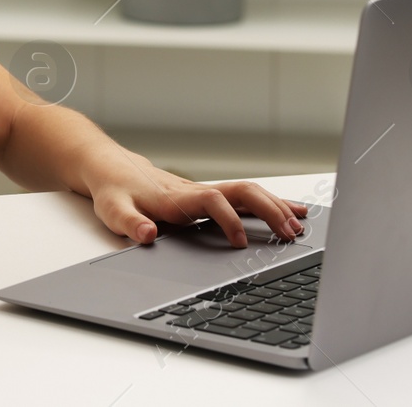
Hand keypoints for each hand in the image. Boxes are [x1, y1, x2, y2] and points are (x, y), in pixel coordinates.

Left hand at [85, 150, 308, 247]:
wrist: (111, 167)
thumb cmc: (113, 190)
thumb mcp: (112, 209)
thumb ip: (129, 223)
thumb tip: (146, 235)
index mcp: (177, 197)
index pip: (212, 201)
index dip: (228, 220)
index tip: (240, 244)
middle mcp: (195, 191)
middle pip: (241, 192)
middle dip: (268, 211)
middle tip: (290, 234)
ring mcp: (204, 191)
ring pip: (247, 192)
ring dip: (275, 207)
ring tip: (301, 225)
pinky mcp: (207, 195)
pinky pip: (244, 197)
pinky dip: (269, 203)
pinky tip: (290, 212)